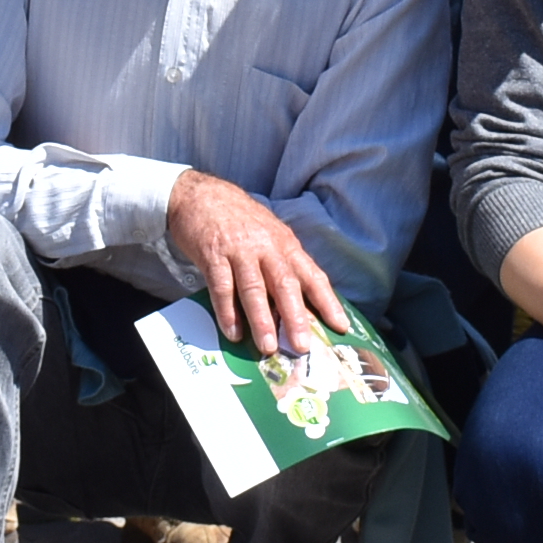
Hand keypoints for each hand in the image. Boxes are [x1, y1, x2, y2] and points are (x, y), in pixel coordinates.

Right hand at [165, 169, 344, 355]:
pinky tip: (233, 332)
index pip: (312, 276)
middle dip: (295, 316)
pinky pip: (222, 286)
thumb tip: (298, 308)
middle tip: (302, 345)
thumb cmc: (240, 222)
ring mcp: (239, 250)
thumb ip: (282, 266)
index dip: (327, 302)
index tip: (340, 326)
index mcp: (285, 245)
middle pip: (285, 284)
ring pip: (254, 288)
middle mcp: (266, 247)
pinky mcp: (213, 254)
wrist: (202, 195)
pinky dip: (227, 311)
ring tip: (267, 347)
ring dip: (261, 319)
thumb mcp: (269, 237)